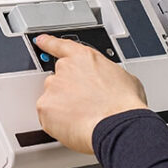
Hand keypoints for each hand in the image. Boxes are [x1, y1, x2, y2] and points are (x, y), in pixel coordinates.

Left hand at [34, 34, 147, 153]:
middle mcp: (65, 69)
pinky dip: (57, 124)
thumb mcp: (126, 79)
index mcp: (84, 58)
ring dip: (63, 108)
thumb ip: (110, 75)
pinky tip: (75, 126)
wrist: (117, 126)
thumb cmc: (124, 105)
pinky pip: (47, 117)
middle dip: (68, 92)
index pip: (61, 46)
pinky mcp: (44, 107)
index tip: (41, 41)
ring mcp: (53, 87)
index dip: (49, 43)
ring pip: (52, 99)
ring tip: (83, 118)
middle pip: (58, 79)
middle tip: (85, 105)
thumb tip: (112, 83)